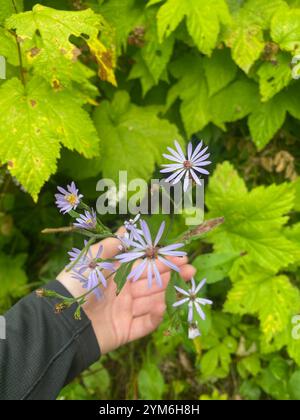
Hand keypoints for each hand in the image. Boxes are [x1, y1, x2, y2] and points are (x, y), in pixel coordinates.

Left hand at [57, 230, 195, 353]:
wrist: (61, 322)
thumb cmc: (75, 286)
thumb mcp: (92, 260)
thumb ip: (111, 245)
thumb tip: (126, 227)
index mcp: (117, 274)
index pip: (145, 265)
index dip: (163, 260)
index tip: (182, 255)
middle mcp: (124, 292)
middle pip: (153, 283)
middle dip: (172, 275)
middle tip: (190, 270)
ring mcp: (126, 312)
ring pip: (153, 301)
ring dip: (166, 295)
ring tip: (180, 287)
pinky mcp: (126, 331)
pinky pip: (145, 324)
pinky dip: (155, 317)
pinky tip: (161, 307)